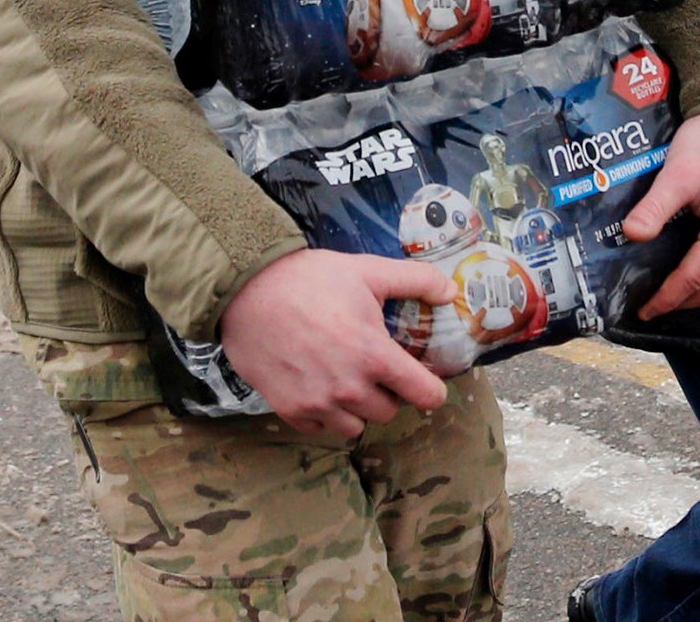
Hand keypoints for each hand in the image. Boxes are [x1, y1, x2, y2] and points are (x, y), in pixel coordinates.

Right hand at [218, 249, 455, 436]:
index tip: (424, 379)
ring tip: (347, 377)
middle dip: (389, 391)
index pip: (425, 395)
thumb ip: (416, 281)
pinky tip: (319, 384)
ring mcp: (318, 403)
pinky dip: (326, 413)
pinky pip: (322, 427)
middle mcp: (349, 389)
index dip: (431, 388)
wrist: (247, 289)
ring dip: (359, 407)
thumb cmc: (311, 278)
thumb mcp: (369, 271)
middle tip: (375, 365)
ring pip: (357, 425)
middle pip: (390, 411)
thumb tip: (452, 292)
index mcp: (375, 356)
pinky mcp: (290, 410)